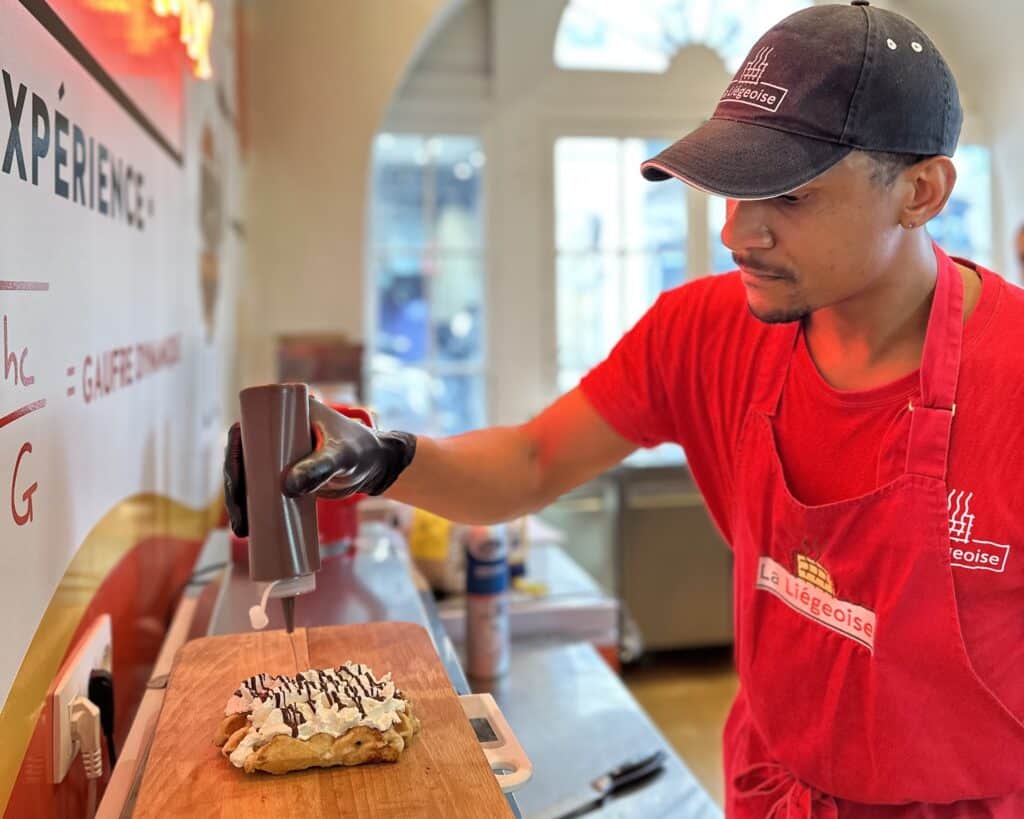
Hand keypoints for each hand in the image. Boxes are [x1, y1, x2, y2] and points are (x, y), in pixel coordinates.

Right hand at [222, 398, 415, 536]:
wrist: (378, 467)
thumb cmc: (363, 451)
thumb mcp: (342, 456)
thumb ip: (321, 467)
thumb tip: (286, 487)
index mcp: (285, 414)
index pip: (247, 431)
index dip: (233, 456)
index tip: (237, 483)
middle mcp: (277, 432)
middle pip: (243, 458)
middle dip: (235, 488)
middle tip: (240, 517)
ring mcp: (281, 454)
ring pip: (250, 477)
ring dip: (241, 502)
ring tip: (243, 529)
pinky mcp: (288, 473)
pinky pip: (263, 488)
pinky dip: (254, 506)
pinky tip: (248, 528)